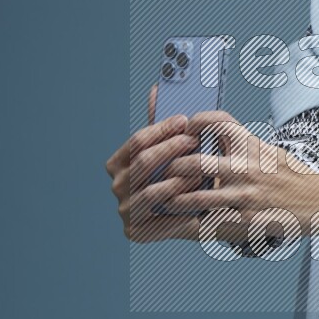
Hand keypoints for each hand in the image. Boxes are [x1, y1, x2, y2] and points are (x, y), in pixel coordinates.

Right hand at [105, 85, 204, 242]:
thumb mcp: (173, 148)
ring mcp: (124, 209)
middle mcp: (117, 186)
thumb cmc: (181, 173)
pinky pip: (159, 214)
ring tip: (201, 170)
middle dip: (171, 150)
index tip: (186, 121)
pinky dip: (179, 204)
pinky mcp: (135, 231)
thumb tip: (157, 87)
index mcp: (118, 163)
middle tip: (196, 142)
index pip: (138, 141)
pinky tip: (197, 196)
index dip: (163, 130)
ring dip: (178, 178)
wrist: (191, 213)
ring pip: (152, 189)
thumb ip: (163, 123)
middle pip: (143, 162)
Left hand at [165, 110, 318, 244]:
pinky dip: (193, 224)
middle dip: (173, 167)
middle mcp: (247, 167)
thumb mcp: (271, 152)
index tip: (184, 130)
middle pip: (195, 161)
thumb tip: (216, 141)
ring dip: (174, 200)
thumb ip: (244, 147)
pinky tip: (183, 224)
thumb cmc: (295, 177)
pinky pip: (211, 223)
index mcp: (253, 146)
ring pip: (196, 196)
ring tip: (164, 201)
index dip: (195, 122)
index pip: (217, 122)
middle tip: (165, 171)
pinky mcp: (247, 220)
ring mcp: (246, 195)